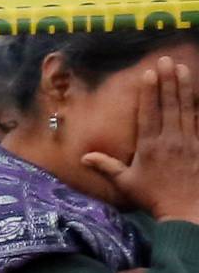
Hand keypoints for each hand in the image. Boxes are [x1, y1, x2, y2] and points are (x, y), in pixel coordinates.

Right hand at [83, 56, 198, 222]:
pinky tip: (197, 94)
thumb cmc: (153, 198)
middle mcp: (169, 140)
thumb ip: (107, 167)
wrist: (185, 211)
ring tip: (181, 68)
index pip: (149, 113)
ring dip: (183, 87)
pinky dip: (197, 106)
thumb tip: (84, 157)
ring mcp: (188, 142)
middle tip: (166, 60)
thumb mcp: (126, 183)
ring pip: (185, 109)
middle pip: (168, 105)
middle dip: (167, 81)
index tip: (148, 73)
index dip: (148, 92)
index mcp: (150, 147)